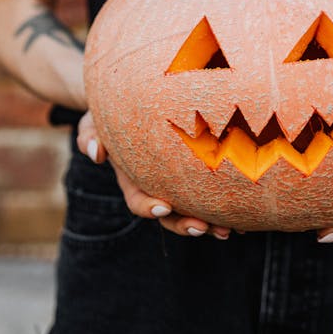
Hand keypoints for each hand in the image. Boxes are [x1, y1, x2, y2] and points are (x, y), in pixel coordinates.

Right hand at [76, 111, 231, 240]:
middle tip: (203, 227)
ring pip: (192, 210)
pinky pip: (208, 197)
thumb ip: (89, 134)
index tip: (165, 206)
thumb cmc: (112, 112)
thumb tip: (96, 153)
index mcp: (132, 179)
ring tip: (227, 230)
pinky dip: (224, 208)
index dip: (150, 206)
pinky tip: (243, 218)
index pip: (138, 201)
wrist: (133, 103)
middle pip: (170, 215)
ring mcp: (175, 184)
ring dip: (208, 223)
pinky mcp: (194, 177)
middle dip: (185, 223)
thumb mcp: (95, 120)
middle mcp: (155, 186)